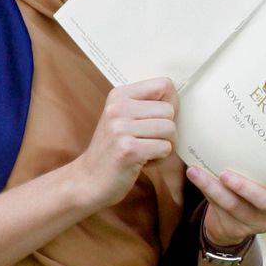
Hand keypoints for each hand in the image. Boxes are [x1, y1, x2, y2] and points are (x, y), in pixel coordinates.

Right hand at [73, 78, 178, 209]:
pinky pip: (165, 148)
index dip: (170, 103)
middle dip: (166, 130)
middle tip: (148, 142)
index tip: (157, 119)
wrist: (88, 180)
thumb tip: (177, 97)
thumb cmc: (113, 149)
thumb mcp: (123, 118)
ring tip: (145, 151)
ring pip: (170, 129)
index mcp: (119, 95)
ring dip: (164, 145)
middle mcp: (118, 108)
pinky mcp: (129, 150)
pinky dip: (159, 159)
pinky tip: (141, 162)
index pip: (164, 85)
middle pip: (169, 110)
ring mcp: (121, 129)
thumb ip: (146, 104)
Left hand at [188, 166, 265, 249]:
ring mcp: (258, 223)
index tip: (263, 166)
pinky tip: (196, 178)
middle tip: (224, 174)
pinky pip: (221, 212)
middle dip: (244, 187)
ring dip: (214, 189)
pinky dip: (207, 193)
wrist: (229, 219)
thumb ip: (247, 164)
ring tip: (196, 173)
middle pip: (264, 201)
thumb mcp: (251, 175)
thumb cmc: (242, 185)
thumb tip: (226, 134)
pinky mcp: (238, 231)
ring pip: (236, 206)